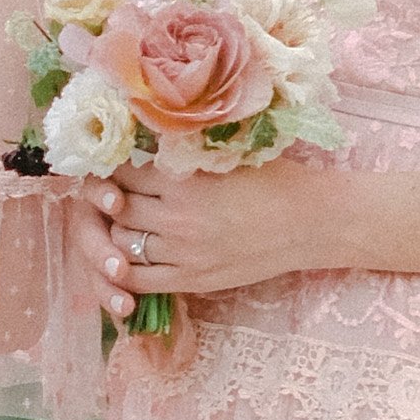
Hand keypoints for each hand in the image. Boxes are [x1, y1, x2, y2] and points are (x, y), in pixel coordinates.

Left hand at [91, 147, 330, 322]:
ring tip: (123, 220)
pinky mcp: (192, 280)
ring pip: (121, 243)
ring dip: (116, 231)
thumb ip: (182, 153)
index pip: (122, 172)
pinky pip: (138, 279)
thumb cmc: (274, 181)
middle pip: (116, 208)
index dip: (112, 167)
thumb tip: (139, 138)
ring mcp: (182, 254)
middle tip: (109, 192)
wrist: (310, 223)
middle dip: (108, 199)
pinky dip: (123, 268)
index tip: (111, 163)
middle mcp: (176, 219)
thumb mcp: (225, 156)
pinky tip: (123, 256)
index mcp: (183, 182)